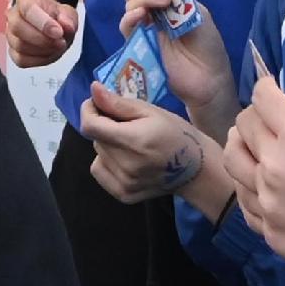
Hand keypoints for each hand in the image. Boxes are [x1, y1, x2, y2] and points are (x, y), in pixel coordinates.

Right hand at [6, 0, 82, 69]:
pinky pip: (22, 60)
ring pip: (19, 46)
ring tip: (58, 46)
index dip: (43, 23)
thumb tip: (67, 26)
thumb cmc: (56, 15)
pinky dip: (39, 59)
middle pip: (17, 27)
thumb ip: (68, 17)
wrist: (51, 24)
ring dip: (43, 50)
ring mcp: (10, 35)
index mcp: (25, 0)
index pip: (27, 9)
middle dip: (41, 39)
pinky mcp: (13, 52)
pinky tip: (50, 53)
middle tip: (61, 42)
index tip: (59, 32)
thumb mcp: (67, 12)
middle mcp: (13, 16)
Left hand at [80, 84, 223, 211]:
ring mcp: (125, 184)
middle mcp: (126, 166)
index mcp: (134, 141)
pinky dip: (107, 162)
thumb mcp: (151, 112)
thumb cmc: (176, 133)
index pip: (90, 126)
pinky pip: (100, 172)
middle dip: (104, 127)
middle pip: (96, 140)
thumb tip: (93, 90)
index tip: (97, 104)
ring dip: (107, 145)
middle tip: (125, 124)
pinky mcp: (124, 195)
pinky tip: (126, 159)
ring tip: (129, 144)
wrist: (195, 169)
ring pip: (98, 155)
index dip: (88, 111)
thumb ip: (119, 103)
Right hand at [119, 0, 237, 137]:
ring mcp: (146, 28)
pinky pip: (127, 27)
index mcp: (170, 2)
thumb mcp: (198, 14)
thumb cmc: (208, 46)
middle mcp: (155, 13)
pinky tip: (141, 14)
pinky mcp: (139, 45)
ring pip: (130, 5)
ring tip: (160, 2)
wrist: (209, 78)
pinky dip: (130, 17)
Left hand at [228, 68, 284, 285]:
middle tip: (264, 121)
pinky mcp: (269, 234)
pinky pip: (246, 202)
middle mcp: (274, 166)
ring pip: (234, 164)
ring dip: (242, 151)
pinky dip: (249, 188)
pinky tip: (261, 189)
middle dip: (253, 118)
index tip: (269, 89)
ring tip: (254, 151)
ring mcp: (267, 203)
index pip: (263, 99)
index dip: (266, 89)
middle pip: (243, 128)